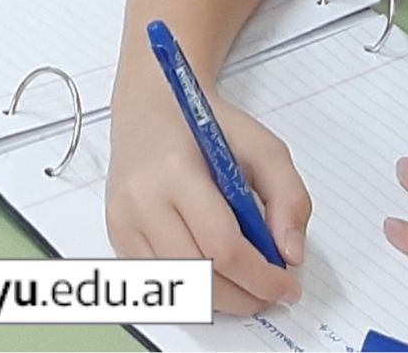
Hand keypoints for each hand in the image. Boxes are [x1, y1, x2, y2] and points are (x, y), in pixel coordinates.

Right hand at [106, 78, 310, 316]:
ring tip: (246, 284)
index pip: (224, 247)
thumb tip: (290, 254)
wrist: (150, 107)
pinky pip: (159, 285)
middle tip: (272, 291)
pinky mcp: (117, 236)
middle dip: (246, 296)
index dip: (262, 278)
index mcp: (176, 170)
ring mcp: (123, 222)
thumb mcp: (262, 146)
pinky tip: (214, 274)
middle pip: (200, 278)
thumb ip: (289, 196)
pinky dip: (192, 291)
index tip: (288, 286)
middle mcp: (141, 200)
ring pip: (178, 291)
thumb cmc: (203, 125)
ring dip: (221, 299)